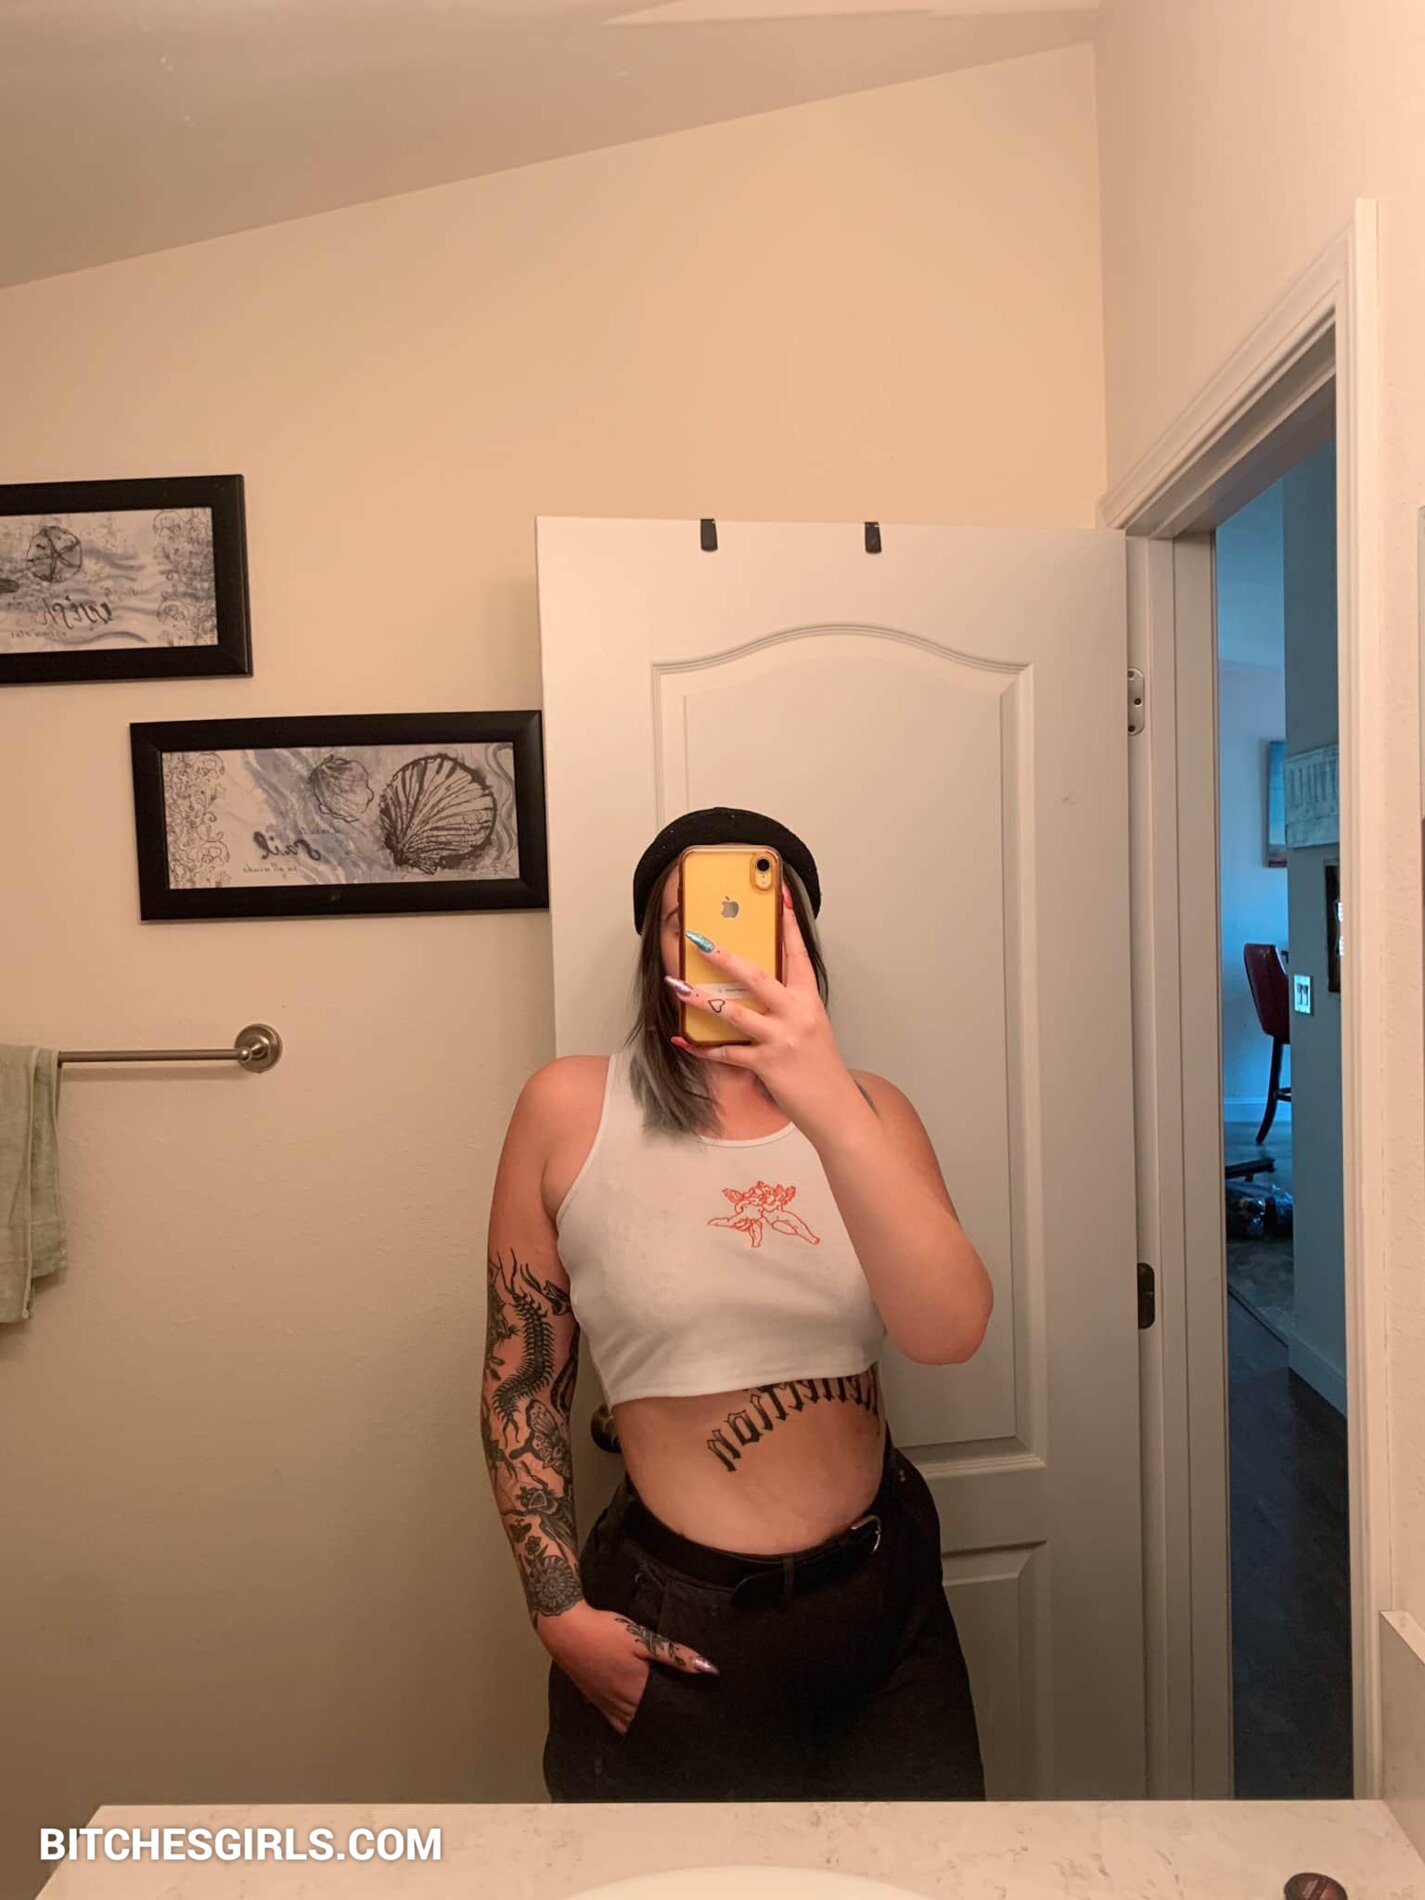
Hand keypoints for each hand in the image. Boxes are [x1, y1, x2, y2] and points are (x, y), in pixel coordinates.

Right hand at [538, 1602, 717, 1734]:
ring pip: (632, 1724)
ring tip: (664, 1720)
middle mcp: (622, 1703)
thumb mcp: (643, 1638)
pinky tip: (635, 1718)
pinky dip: (628, 1724)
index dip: (681, 1714)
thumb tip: (709, 1669)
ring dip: (647, 1724)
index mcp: (637, 1689)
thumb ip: (675, 1655)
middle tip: (685, 1718)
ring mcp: (606, 1704)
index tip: (697, 1715)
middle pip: (650, 1720)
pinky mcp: (594, 1700)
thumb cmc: (605, 1632)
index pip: (666, 1711)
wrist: (566, 1630)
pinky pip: (615, 1722)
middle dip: (666, 1721)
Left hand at [669, 886, 867, 1145]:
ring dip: (703, 1000)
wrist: (835, 1108)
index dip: (787, 924)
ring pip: (736, 1013)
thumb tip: (754, 986)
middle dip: (726, 958)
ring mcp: (781, 1039)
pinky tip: (683, 1039)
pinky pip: (727, 1053)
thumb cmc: (819, 1066)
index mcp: (809, 1000)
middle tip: (700, 941)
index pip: (798, 954)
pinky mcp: (767, 1065)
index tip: (779, 894)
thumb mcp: (810, 1027)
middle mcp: (796, 1014)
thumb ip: (787, 1005)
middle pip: (758, 977)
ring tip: (678, 987)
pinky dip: (703, 1047)